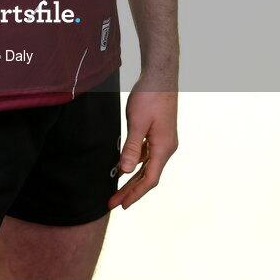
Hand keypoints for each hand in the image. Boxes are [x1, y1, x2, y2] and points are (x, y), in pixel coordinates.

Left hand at [107, 76, 177, 210]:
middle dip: (131, 190)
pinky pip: (147, 154)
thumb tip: (124, 172)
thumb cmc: (150, 96)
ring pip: (148, 166)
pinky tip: (126, 165)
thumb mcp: (137, 122)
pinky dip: (136, 163)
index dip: (135, 194)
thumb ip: (131, 148)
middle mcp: (166, 147)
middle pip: (148, 176)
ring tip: (117, 188)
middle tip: (113, 202)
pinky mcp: (159, 132)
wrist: (160, 75)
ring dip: (133, 178)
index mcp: (163, 148)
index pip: (149, 179)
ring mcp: (163, 140)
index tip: (121, 205)